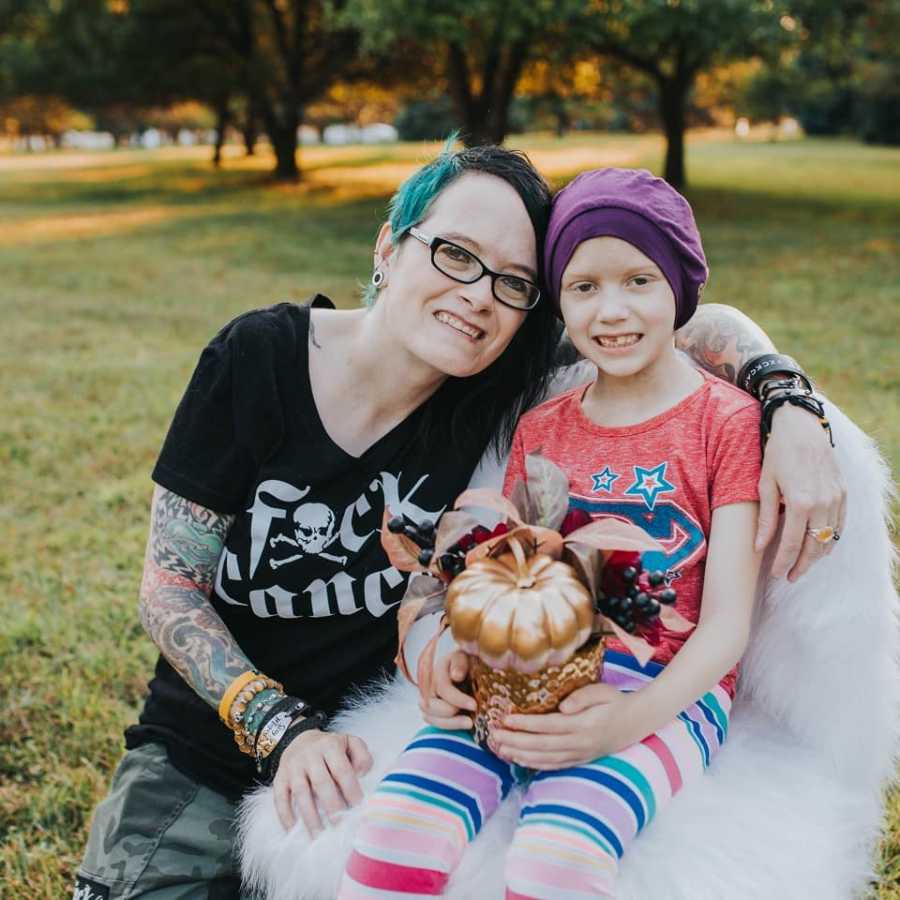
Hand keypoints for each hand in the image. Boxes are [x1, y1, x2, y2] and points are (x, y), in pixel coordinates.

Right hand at [272, 727, 371, 835]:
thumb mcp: (349, 742)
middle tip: (340, 825)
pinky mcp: (279, 778)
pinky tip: (293, 830)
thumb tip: (362, 775)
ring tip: (319, 835)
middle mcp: (310, 755)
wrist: (299, 739)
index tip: (358, 808)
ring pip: (301, 792)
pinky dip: (285, 815)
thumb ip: (361, 756)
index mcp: (330, 746)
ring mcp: (293, 766)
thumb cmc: (330, 748)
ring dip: (310, 816)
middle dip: (332, 806)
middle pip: (321, 782)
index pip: (342, 770)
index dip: (350, 789)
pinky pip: (280, 797)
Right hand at [419, 649, 475, 729]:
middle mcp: (429, 681)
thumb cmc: (472, 663)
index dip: (457, 698)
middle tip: (470, 720)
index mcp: (440, 666)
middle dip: (450, 714)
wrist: (472, 670)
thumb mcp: (469, 658)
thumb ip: (461, 664)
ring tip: (469, 723)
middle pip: (429, 704)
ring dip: (449, 723)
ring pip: (428, 715)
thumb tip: (455, 676)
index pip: (442, 687)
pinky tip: (462, 723)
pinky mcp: (430, 708)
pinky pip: (432, 721)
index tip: (474, 705)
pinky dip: (447, 725)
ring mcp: (426, 695)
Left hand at [490, 683, 638, 769]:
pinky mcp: (578, 760)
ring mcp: (579, 755)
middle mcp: (580, 744)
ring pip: (544, 759)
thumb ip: (582, 697)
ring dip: (519, 755)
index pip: (549, 726)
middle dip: (515, 741)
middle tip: (493, 735)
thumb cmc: (615, 702)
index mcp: (584, 725)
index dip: (526, 724)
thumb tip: (562, 707)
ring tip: (498, 748)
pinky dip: (533, 764)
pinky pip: (552, 766)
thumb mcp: (603, 692)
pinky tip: (517, 759)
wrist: (635, 723)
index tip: (506, 718)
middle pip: (541, 745)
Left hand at [756, 403, 845, 580]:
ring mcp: (836, 498)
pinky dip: (831, 539)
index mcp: (800, 503)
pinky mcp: (844, 493)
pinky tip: (819, 547)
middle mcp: (822, 504)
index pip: (792, 544)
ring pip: (830, 539)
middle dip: (801, 566)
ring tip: (801, 564)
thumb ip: (764, 518)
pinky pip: (840, 525)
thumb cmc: (777, 453)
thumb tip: (759, 546)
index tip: (776, 573)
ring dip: (816, 555)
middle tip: (789, 577)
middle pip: (814, 547)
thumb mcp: (764, 484)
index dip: (783, 562)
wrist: (802, 426)